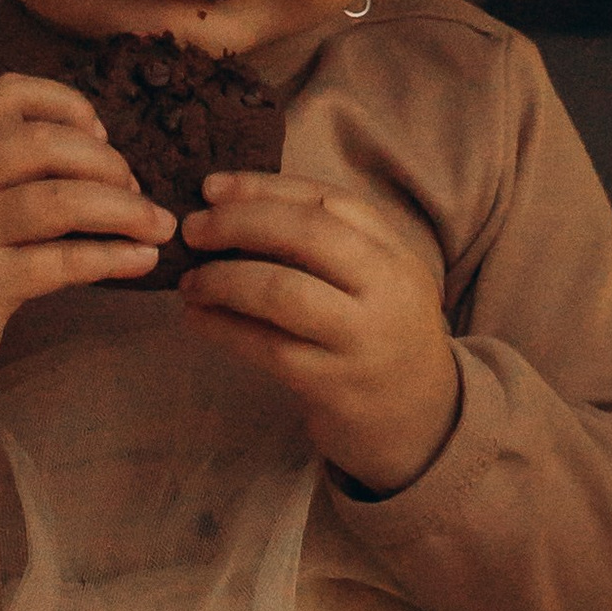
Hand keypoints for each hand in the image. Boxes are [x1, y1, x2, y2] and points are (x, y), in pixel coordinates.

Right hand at [0, 74, 171, 376]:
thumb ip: (6, 166)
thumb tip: (102, 150)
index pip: (6, 95)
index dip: (65, 102)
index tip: (100, 132)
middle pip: (44, 146)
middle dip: (107, 162)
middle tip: (136, 188)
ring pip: (59, 202)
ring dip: (124, 209)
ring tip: (158, 225)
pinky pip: (62, 261)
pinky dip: (113, 256)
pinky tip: (142, 259)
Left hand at [179, 174, 461, 491]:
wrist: (422, 423)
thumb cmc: (380, 338)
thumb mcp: (377, 282)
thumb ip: (328, 246)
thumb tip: (230, 207)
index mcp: (396, 254)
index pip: (328, 201)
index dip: (264, 187)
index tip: (212, 187)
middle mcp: (387, 290)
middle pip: (308, 235)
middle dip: (239, 223)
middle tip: (192, 229)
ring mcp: (362, 340)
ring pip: (282, 291)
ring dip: (222, 278)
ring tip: (189, 280)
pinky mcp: (335, 386)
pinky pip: (267, 347)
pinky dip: (223, 328)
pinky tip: (197, 318)